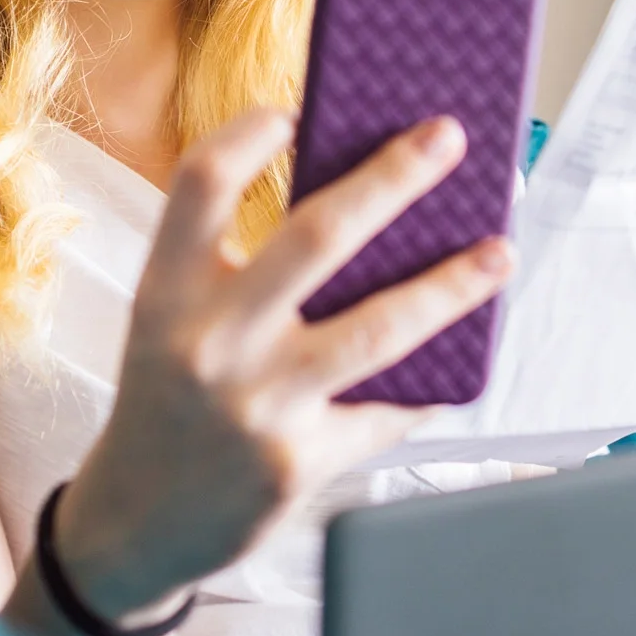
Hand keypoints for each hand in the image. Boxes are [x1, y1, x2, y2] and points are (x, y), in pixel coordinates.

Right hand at [51, 109, 513, 623]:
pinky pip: (386, 410)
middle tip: (448, 136)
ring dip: (453, 286)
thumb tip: (362, 204)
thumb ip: (238, 269)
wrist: (135, 524)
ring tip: (500, 253)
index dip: (249, 134)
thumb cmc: (169, 399)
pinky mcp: (299, 463)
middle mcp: (209, 342)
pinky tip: (459, 359)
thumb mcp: (172, 323)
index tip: (297, 110)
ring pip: (380, 328)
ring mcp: (258, 405)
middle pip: (319, 236)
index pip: (202, 182)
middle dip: (395, 177)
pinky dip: (427, 385)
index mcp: (165, 292)